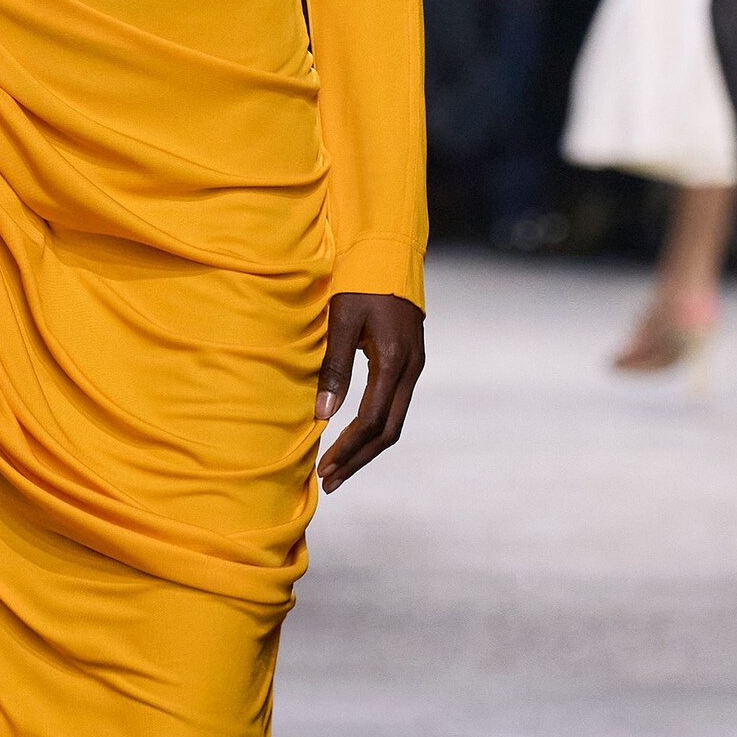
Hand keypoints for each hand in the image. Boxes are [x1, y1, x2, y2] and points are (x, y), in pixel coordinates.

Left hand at [315, 292, 424, 493]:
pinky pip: (393, 407)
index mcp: (395, 360)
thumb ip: (334, 368)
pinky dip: (372, 429)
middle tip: (329, 482)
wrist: (388, 253)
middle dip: (357, 459)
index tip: (324, 467)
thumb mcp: (342, 320)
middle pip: (388, 431)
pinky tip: (351, 439)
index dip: (348, 448)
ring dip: (365, 449)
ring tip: (337, 469)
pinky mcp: (409, 363)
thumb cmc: (359, 282)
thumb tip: (323, 414)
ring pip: (393, 422)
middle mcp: (411, 369)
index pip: (373, 419)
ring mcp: (414, 367)